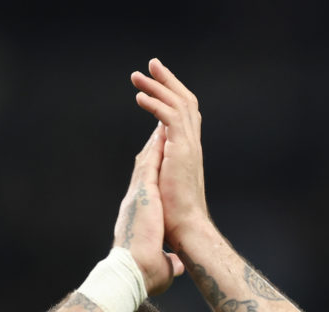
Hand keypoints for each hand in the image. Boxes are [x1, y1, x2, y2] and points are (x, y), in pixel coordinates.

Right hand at [113, 125, 184, 295]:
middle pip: (144, 169)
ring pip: (145, 161)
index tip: (161, 161)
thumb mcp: (161, 266)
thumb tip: (178, 268)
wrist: (131, 274)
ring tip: (161, 122)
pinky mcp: (142, 194)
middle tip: (159, 130)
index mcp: (139, 217)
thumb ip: (169, 262)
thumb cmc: (142, 275)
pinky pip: (149, 164)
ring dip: (154, 142)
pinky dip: (155, 147)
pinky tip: (161, 131)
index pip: (147, 190)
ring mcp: (137, 196)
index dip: (153, 173)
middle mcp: (135, 202)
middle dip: (152, 150)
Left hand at [132, 58, 209, 245]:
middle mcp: (191, 145)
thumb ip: (162, 166)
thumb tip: (154, 153)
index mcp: (187, 152)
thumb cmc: (175, 217)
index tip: (156, 83)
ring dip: (158, 87)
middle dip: (167, 81)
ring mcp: (188, 146)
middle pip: (184, 102)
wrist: (185, 229)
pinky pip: (170, 118)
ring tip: (137, 77)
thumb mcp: (165, 184)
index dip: (171, 95)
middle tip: (151, 65)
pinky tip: (140, 97)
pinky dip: (156, 105)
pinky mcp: (182, 151)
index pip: (182, 115)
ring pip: (177, 104)